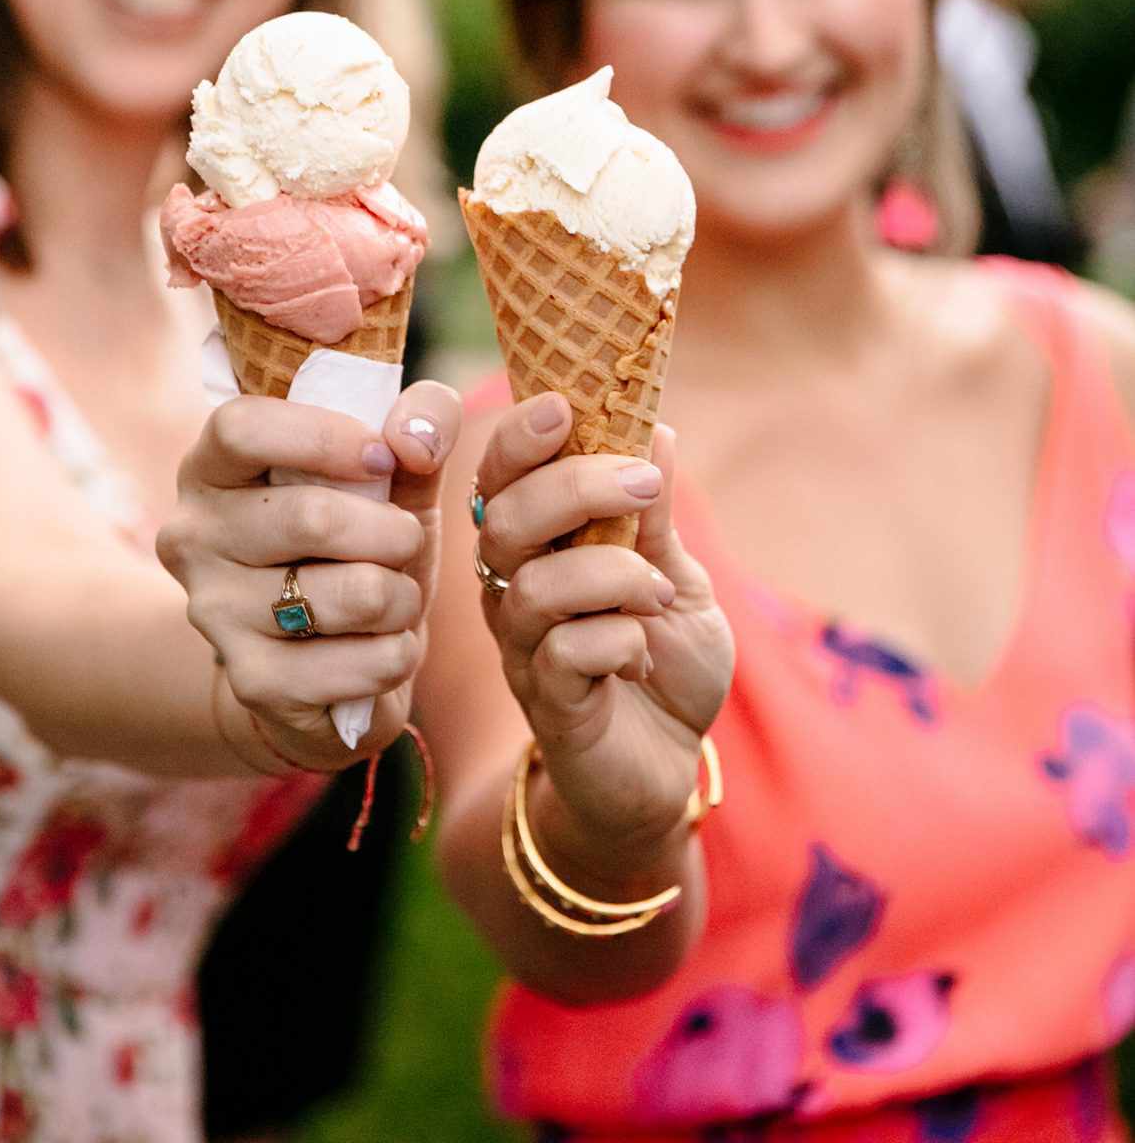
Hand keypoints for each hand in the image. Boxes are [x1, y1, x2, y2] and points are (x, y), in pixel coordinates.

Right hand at [157, 380, 458, 772]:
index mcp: (212, 468)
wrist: (325, 667)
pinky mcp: (253, 681)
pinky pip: (366, 661)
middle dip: (394, 532)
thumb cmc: (356, 547)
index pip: (240, 429)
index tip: (383, 457)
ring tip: (391, 598)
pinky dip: (399, 653)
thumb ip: (419, 424)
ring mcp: (214, 613)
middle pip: (313, 517)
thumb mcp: (393, 475)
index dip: (324, 437)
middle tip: (404, 542)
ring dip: (402, 596)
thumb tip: (415, 437)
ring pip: (355, 593)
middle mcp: (193, 537)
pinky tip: (380, 649)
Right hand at [473, 393, 733, 864]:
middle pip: (506, 518)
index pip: (499, 475)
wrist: (666, 767)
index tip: (565, 405)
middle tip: (645, 485)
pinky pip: (567, 654)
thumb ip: (654, 515)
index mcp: (534, 544)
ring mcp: (524, 650)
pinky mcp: (550, 706)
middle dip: (576, 487)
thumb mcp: (673, 575)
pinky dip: (619, 639)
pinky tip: (642, 653)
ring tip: (658, 592)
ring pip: (534, 586)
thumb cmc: (660, 661)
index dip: (519, 436)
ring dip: (610, 572)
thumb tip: (655, 428)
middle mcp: (511, 589)